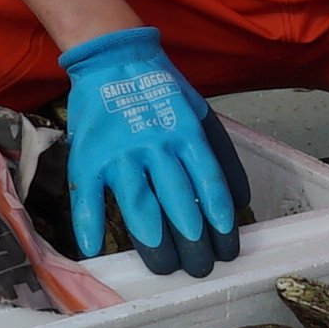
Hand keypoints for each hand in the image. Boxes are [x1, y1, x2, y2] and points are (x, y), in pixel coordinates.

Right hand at [54, 26, 240, 276]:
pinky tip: (94, 250)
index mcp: (187, 134)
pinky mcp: (89, 156)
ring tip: (165, 268)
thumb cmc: (162, 91)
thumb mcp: (201, 114)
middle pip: (178, 203)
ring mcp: (120, 152)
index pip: (209, 185)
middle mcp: (156, 145)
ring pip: (139, 206)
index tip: (227, 249)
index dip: (220, 221)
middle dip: (192, 242)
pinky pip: (88, 195)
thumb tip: (240, 200)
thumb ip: (221, 155)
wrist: (113, 57)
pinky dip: (88, 223)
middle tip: (201, 269)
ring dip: (153, 242)